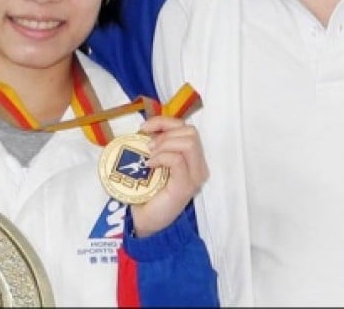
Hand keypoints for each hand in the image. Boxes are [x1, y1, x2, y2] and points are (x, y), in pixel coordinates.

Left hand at [129, 115, 208, 237]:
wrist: (144, 221)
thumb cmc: (148, 192)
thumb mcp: (156, 163)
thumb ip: (159, 146)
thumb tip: (147, 129)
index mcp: (194, 159)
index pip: (187, 128)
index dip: (165, 122)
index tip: (144, 128)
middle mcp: (199, 166)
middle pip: (191, 132)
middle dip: (166, 133)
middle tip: (148, 146)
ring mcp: (195, 177)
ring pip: (188, 143)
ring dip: (165, 144)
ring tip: (150, 155)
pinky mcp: (185, 186)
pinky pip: (177, 159)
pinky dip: (161, 156)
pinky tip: (150, 164)